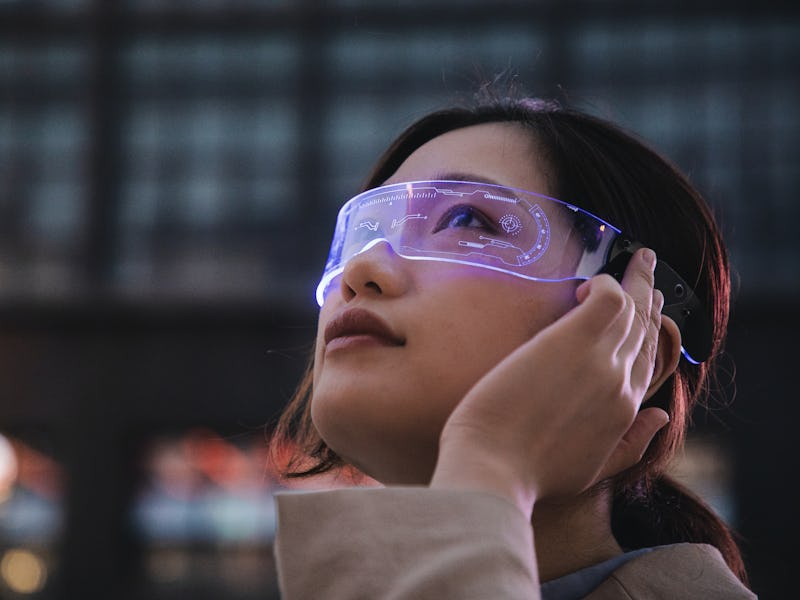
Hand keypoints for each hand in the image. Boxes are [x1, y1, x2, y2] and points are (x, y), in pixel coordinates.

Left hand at [430, 248, 669, 515]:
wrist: (492, 470)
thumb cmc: (527, 474)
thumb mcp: (591, 471)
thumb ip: (632, 446)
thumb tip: (662, 416)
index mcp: (624, 412)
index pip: (649, 360)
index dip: (651, 332)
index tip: (647, 310)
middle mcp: (621, 383)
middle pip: (645, 329)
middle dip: (650, 295)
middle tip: (647, 269)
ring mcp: (601, 361)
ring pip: (633, 308)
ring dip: (638, 278)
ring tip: (638, 258)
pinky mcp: (572, 340)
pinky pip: (609, 298)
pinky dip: (609, 282)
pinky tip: (591, 281)